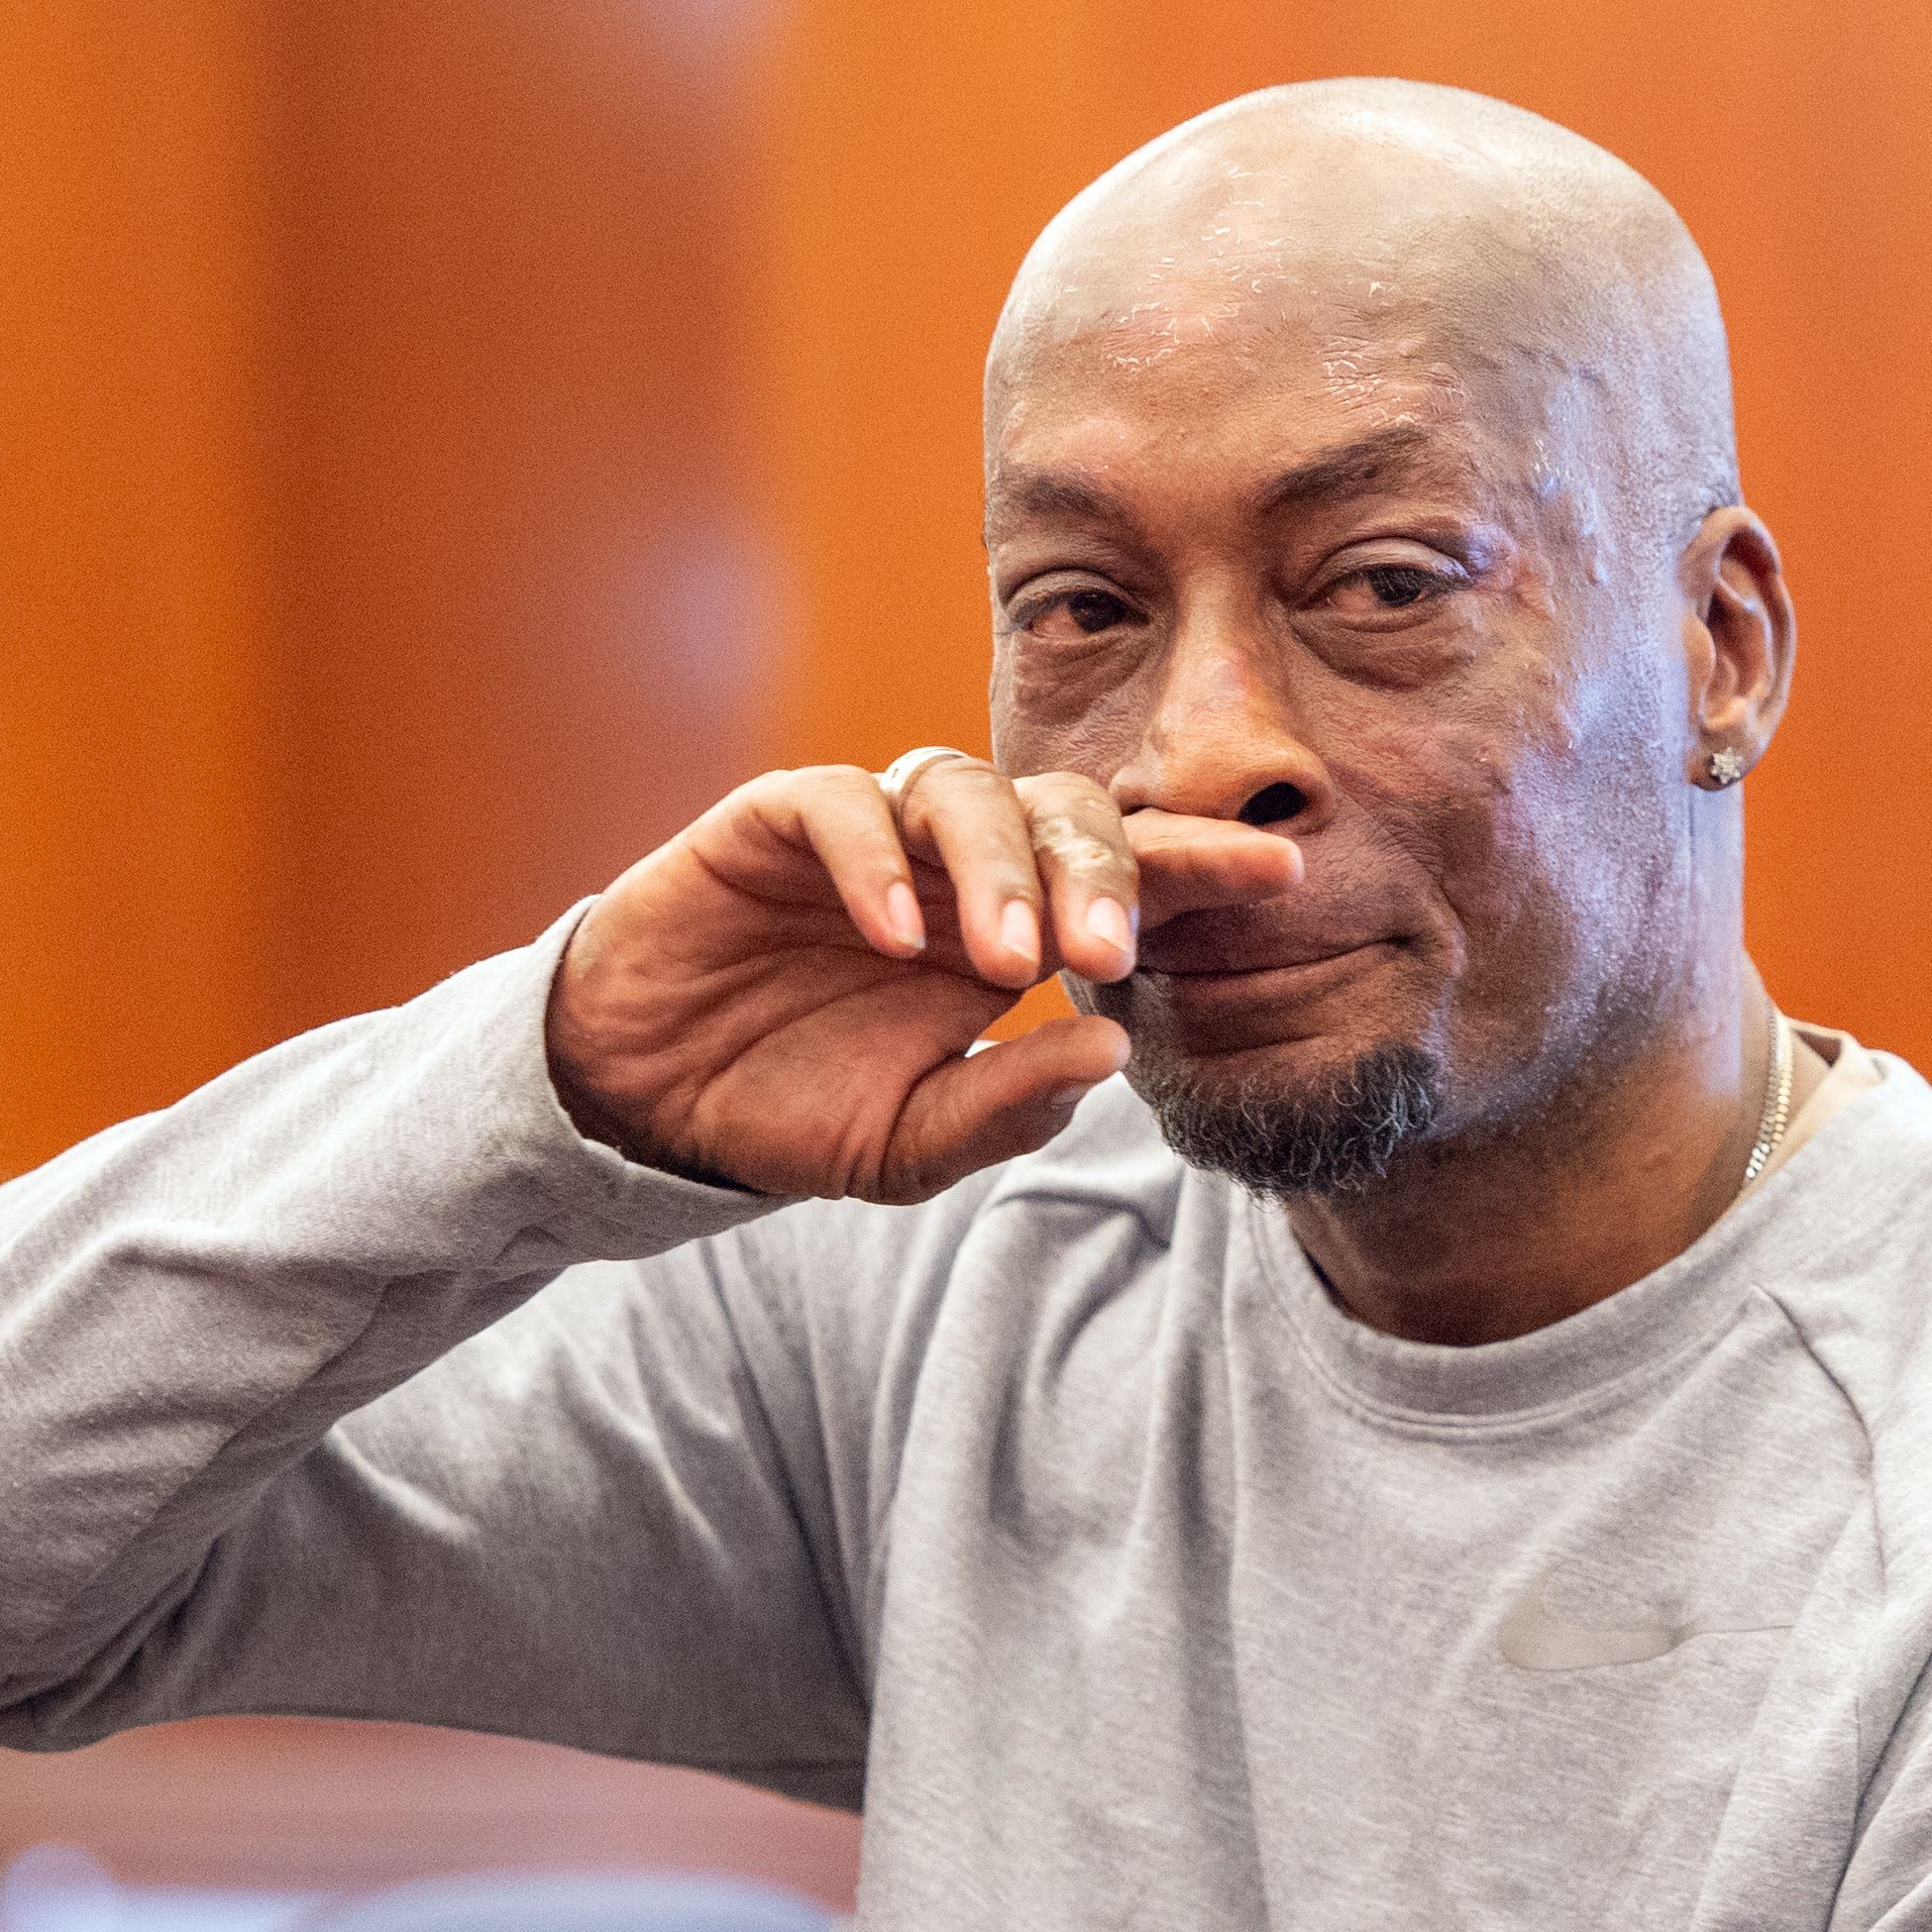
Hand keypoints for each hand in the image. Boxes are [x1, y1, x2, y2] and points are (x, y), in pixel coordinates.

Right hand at [548, 757, 1302, 1200]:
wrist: (648, 1106)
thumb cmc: (793, 1108)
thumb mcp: (910, 1144)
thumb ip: (1008, 1105)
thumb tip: (1110, 1051)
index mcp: (1011, 928)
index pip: (1125, 872)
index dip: (1200, 863)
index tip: (1283, 877)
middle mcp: (952, 864)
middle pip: (1061, 810)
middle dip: (1102, 872)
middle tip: (1109, 956)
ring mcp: (867, 834)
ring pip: (962, 787)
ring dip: (998, 866)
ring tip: (1008, 959)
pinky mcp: (772, 822)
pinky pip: (838, 803)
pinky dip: (875, 860)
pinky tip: (897, 935)